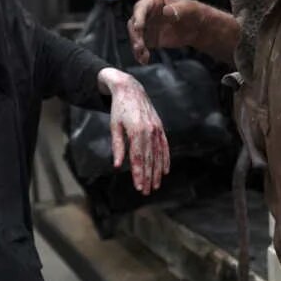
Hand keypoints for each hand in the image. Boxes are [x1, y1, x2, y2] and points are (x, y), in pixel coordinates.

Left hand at [98, 68, 169, 194]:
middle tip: (146, 192)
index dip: (138, 174)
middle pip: (149, 159)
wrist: (131, 89)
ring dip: (157, 172)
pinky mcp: (160, 127)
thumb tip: (117, 165)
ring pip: (158, 155)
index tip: (138, 187)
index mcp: (136, 131)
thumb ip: (117, 146)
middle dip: (148, 177)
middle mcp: (149, 131)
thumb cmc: (119, 109)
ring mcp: (156, 129)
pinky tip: (165, 171)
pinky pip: (164, 146)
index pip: (138, 158)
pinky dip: (165, 159)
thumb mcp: (114, 126)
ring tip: (155, 185)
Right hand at [128, 0, 209, 63]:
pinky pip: (141, 46)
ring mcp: (146, 25)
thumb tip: (166, 11)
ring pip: (135, 36)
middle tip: (139, 47)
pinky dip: (140, 54)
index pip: (141, 8)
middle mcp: (146, 12)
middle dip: (135, 35)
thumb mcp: (190, 8)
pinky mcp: (149, 38)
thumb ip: (179, 9)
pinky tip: (144, 60)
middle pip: (134, 23)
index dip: (139, 17)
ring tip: (142, 57)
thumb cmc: (194, 12)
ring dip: (137, 46)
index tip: (139, 28)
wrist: (198, 28)